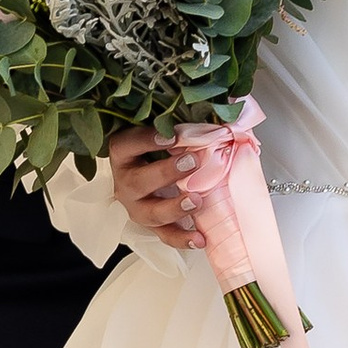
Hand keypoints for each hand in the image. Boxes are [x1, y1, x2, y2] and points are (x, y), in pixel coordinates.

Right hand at [110, 122, 198, 248]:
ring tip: (197, 200)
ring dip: (174, 208)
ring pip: (150, 213)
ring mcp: (136, 206)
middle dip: (166, 173)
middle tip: (192, 162)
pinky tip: (199, 238)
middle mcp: (125, 182)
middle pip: (139, 181)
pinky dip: (182, 239)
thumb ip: (182, 124)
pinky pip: (164, 236)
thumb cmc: (159, 150)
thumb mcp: (165, 134)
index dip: (147, 140)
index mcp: (123, 154)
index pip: (127, 145)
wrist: (149, 175)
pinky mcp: (150, 225)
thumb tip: (224, 108)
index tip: (172, 137)